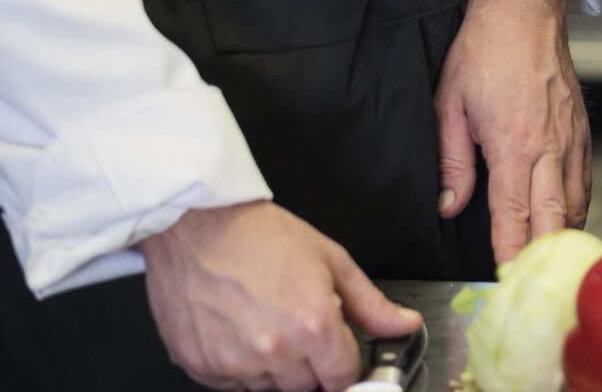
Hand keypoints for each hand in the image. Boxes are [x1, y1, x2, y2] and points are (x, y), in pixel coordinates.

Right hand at [143, 199, 418, 390]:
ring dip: (276, 367)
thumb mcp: (331, 260)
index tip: (340, 354)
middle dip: (312, 363)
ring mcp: (235, 363)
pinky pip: (232, 385)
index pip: (344, 378)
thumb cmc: (261, 235)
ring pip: (270, 388)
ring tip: (266, 322)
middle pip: (307, 386)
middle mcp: (274, 350)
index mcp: (313, 325)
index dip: (345, 364)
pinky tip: (239, 330)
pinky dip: (240, 368)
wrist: (197, 225)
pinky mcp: (202, 367)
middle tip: (299, 326)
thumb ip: (371, 304)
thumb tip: (404, 324)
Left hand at [436, 0, 592, 267]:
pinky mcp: (582, 128)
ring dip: (562, 234)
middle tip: (534, 288)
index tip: (506, 282)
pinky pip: (584, 179)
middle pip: (553, 219)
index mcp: (513, 146)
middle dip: (543, 258)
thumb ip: (451, 163)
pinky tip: (565, 217)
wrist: (524, 7)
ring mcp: (571, 138)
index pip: (512, 217)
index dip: (509, 255)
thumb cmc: (483, 50)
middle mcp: (549, 148)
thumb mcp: (449, 105)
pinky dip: (576, 205)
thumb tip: (451, 206)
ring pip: (576, 203)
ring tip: (550, 263)